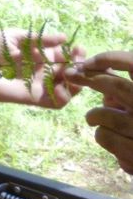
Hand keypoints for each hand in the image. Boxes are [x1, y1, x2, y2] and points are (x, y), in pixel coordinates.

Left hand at [0, 28, 78, 108]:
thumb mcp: (14, 38)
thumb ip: (38, 39)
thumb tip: (63, 37)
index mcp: (38, 55)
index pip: (65, 56)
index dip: (75, 53)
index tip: (78, 47)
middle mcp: (42, 71)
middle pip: (71, 72)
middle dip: (79, 66)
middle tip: (78, 59)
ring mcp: (39, 85)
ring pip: (69, 89)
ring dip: (76, 81)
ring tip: (71, 72)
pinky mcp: (33, 98)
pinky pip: (56, 103)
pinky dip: (64, 96)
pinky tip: (60, 85)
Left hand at [67, 51, 132, 172]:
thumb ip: (126, 90)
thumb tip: (97, 73)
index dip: (110, 58)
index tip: (88, 61)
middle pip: (116, 86)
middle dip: (89, 78)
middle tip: (72, 75)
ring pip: (102, 114)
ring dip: (93, 114)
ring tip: (94, 118)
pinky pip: (103, 136)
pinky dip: (101, 134)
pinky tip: (112, 140)